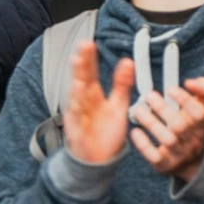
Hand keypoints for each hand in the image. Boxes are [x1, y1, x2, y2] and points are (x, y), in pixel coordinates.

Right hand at [61, 41, 134, 163]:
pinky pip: (76, 116)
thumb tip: (128, 61)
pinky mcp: (76, 129)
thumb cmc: (106, 131)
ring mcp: (78, 114)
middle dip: (81, 63)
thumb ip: (121, 84)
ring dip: (78, 80)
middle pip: (81, 78)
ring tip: (79, 65)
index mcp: (93, 94)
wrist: (99, 159)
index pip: (90, 72)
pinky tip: (77, 93)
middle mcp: (83, 101)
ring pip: (76, 95)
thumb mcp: (118, 105)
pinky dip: (76, 105)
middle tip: (83, 46)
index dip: (89, 59)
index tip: (90, 44)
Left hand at [130, 78, 203, 181]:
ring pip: (167, 140)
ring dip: (151, 123)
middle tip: (148, 96)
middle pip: (180, 125)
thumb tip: (191, 82)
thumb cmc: (193, 126)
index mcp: (203, 125)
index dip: (185, 100)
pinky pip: (155, 157)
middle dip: (162, 109)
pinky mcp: (165, 165)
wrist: (192, 162)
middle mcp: (193, 141)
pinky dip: (144, 144)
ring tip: (138, 109)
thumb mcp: (203, 107)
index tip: (170, 88)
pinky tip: (135, 131)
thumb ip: (203, 89)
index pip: (199, 113)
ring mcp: (179, 154)